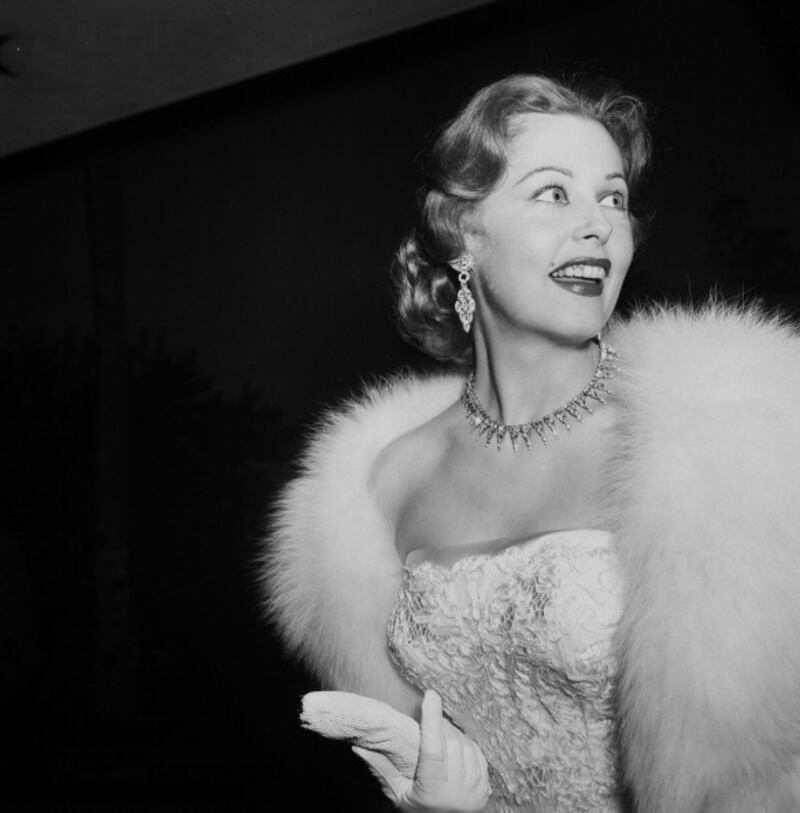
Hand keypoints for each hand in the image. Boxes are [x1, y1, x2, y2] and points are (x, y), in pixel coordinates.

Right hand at [353, 690, 490, 811]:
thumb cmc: (418, 811)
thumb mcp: (398, 794)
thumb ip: (382, 769)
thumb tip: (358, 747)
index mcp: (433, 789)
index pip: (433, 748)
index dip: (432, 719)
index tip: (430, 694)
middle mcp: (457, 790)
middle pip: (451, 742)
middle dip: (441, 726)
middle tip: (431, 717)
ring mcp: (474, 789)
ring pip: (466, 745)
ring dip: (454, 735)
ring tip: (442, 736)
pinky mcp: (484, 787)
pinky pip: (478, 754)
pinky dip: (467, 745)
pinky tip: (456, 747)